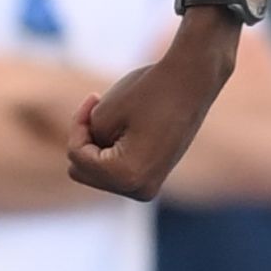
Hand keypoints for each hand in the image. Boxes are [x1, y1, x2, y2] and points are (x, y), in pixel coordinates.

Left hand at [67, 17, 237, 201]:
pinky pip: (114, 170)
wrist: (193, 80)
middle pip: (82, 172)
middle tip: (101, 107)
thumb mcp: (102, 113)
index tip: (94, 97)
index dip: (78, 125)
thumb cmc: (149, 90)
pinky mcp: (152, 178)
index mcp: (128, 177)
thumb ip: (84, 144)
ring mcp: (148, 187)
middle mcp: (141, 190)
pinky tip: (128, 125)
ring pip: (95, 172)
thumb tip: (88, 164)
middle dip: (86, 140)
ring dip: (98, 145)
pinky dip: (112, 149)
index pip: (77, 158)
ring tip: (120, 116)